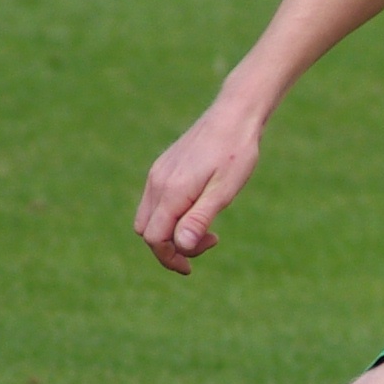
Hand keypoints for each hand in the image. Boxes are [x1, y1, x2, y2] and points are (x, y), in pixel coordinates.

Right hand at [135, 94, 264, 274]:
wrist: (234, 116)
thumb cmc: (236, 154)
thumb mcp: (223, 191)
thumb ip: (199, 219)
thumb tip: (179, 247)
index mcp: (171, 192)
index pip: (154, 238)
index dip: (170, 257)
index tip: (192, 266)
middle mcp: (157, 183)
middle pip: (147, 231)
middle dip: (170, 247)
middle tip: (209, 241)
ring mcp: (158, 174)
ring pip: (149, 217)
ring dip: (172, 232)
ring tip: (208, 228)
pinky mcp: (163, 168)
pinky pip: (156, 202)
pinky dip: (172, 216)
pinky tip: (200, 209)